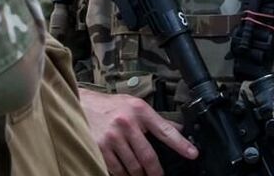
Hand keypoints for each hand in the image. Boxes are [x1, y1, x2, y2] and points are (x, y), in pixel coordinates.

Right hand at [79, 88, 196, 175]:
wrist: (81, 104)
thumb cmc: (110, 106)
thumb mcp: (134, 105)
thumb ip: (155, 118)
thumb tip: (177, 128)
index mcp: (139, 111)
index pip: (165, 130)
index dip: (180, 144)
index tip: (192, 153)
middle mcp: (127, 124)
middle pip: (148, 156)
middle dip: (156, 172)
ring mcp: (113, 137)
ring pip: (133, 167)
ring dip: (139, 175)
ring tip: (142, 175)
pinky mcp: (101, 148)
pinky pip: (117, 169)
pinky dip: (123, 174)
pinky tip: (126, 173)